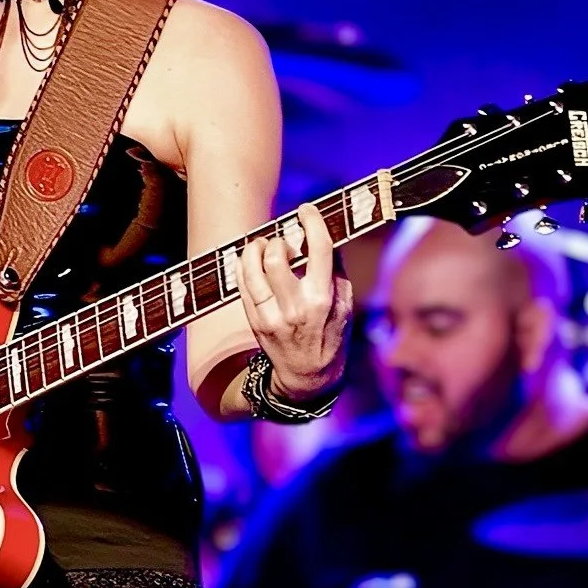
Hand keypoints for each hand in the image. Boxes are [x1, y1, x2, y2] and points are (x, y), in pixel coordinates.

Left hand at [237, 202, 352, 400]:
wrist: (308, 377)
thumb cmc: (330, 335)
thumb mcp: (345, 305)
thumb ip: (336, 271)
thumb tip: (325, 237)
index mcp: (323, 299)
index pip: (318, 248)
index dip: (311, 221)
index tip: (306, 210)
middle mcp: (296, 306)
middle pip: (276, 256)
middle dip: (278, 240)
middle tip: (282, 241)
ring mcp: (272, 316)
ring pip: (252, 268)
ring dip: (255, 248)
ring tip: (262, 246)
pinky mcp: (256, 321)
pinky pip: (242, 284)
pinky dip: (244, 266)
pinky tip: (250, 261)